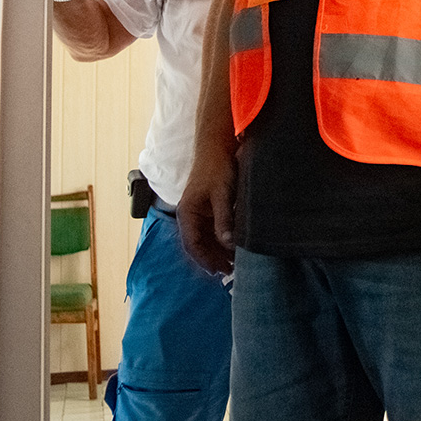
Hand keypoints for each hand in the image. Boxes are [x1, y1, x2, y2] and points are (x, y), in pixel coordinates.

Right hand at [176, 149, 236, 275]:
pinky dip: (220, 241)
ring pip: (205, 240)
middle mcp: (190, 216)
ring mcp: (198, 213)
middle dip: (212, 259)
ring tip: (232, 264)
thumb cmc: (216, 168)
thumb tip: (227, 242)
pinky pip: (211, 231)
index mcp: (187, 213)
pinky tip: (232, 248)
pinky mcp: (208, 210)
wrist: (217, 148)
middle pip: (198, 245)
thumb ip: (223, 218)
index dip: (204, 259)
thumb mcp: (221, 194)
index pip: (192, 244)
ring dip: (216, 252)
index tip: (218, 271)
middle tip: (230, 272)